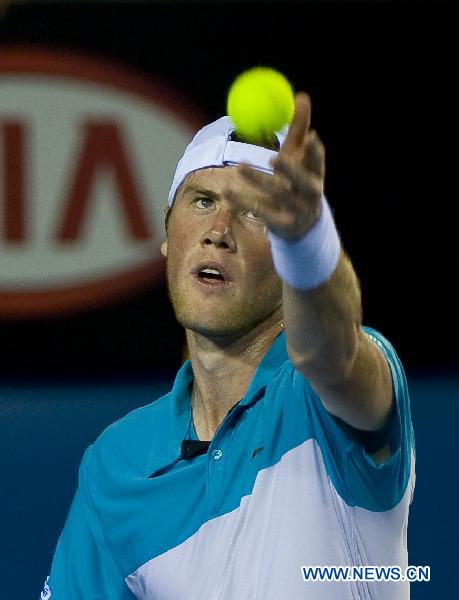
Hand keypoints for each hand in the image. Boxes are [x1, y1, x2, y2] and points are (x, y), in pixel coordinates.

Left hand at [225, 93, 324, 241]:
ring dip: (258, 180)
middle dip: (290, 170)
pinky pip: (259, 210)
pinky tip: (227, 191)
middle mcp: (310, 195)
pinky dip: (242, 200)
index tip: (311, 136)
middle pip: (302, 182)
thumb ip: (299, 129)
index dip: (315, 152)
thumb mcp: (299, 158)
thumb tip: (302, 95)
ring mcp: (296, 211)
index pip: (318, 163)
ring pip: (276, 195)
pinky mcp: (281, 225)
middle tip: (275, 157)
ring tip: (240, 166)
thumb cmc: (296, 182)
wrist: (301, 227)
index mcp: (316, 176)